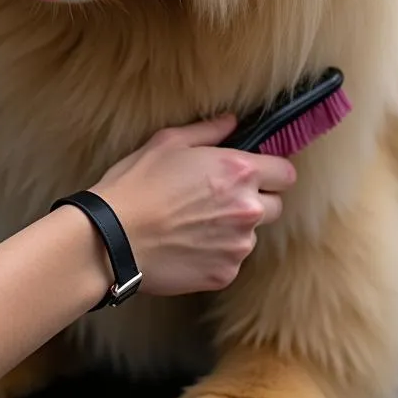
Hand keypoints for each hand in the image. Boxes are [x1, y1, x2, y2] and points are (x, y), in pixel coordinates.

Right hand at [90, 115, 297, 296]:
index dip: (272, 174)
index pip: (285, 174)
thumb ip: (208, 131)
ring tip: (195, 225)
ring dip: (234, 230)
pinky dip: (216, 255)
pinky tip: (187, 246)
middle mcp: (247, 209)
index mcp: (239, 171)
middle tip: (220, 200)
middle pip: (274, 207)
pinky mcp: (224, 274)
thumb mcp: (168, 142)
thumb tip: (232, 122)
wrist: (112, 239)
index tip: (255, 175)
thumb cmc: (137, 184)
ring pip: (251, 236)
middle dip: (255, 201)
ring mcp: (238, 246)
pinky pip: (231, 261)